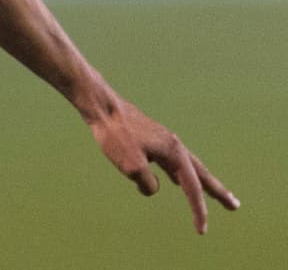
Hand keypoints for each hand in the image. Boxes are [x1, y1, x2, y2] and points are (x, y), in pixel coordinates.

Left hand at [90, 99, 238, 233]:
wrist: (102, 106)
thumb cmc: (115, 135)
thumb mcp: (132, 167)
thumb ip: (148, 183)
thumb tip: (152, 187)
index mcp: (174, 152)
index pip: (192, 188)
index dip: (198, 210)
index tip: (201, 230)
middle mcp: (174, 145)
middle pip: (201, 174)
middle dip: (217, 192)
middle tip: (234, 206)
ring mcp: (164, 141)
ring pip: (187, 167)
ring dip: (200, 182)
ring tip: (212, 195)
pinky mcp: (151, 139)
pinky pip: (171, 162)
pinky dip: (179, 175)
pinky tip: (175, 180)